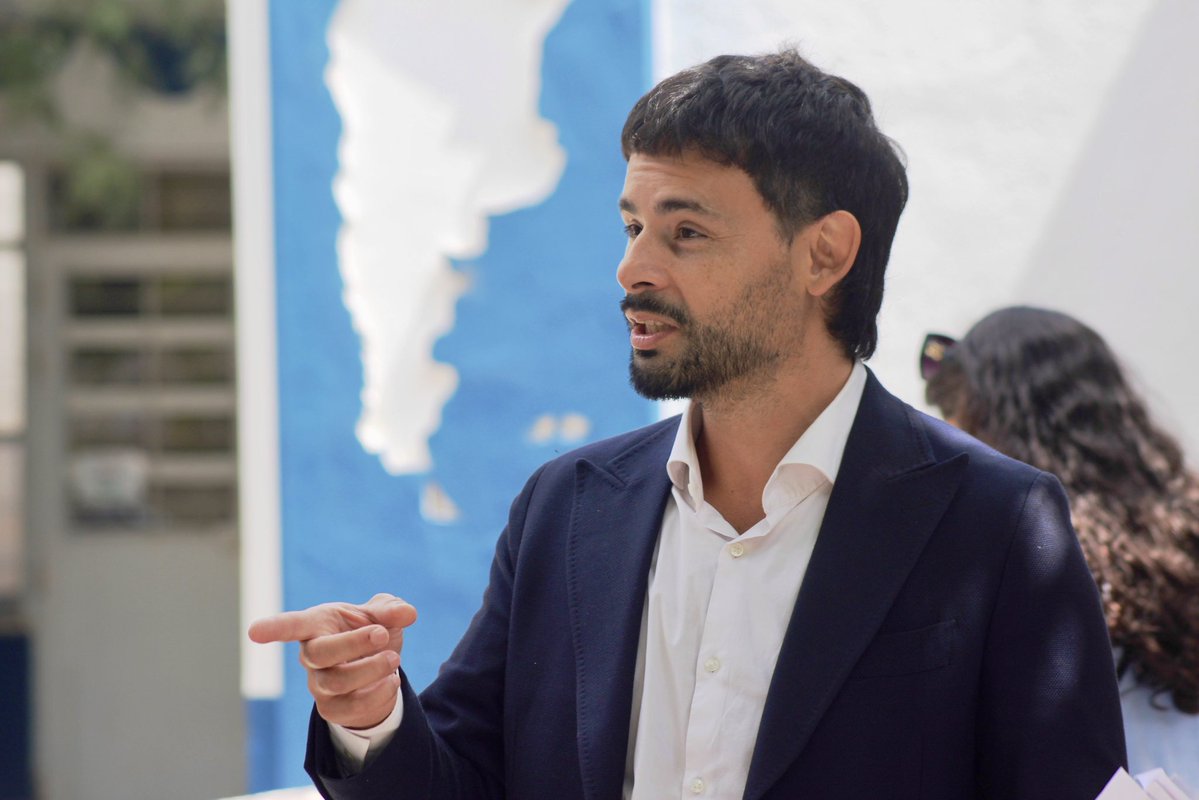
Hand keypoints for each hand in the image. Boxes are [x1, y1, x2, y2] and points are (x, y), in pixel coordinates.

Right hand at [248, 593, 417, 728]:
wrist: (380, 670)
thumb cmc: (372, 632)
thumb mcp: (383, 616)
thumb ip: (391, 610)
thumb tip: (407, 613)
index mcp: (318, 624)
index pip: (292, 625)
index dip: (274, 628)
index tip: (254, 632)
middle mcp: (312, 655)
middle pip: (320, 653)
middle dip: (354, 644)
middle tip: (382, 634)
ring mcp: (318, 684)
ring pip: (338, 681)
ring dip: (371, 669)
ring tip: (394, 660)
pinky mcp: (331, 709)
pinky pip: (351, 707)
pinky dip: (378, 693)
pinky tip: (391, 681)